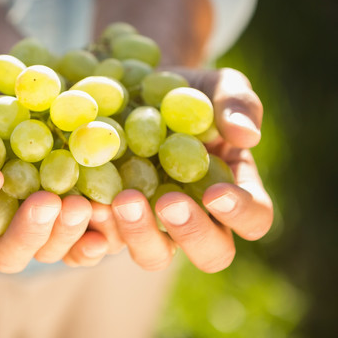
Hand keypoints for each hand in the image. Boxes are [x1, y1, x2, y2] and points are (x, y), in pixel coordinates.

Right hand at [0, 63, 109, 272]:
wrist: (38, 86)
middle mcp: (1, 220)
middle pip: (4, 250)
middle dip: (24, 231)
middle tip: (45, 203)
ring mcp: (41, 226)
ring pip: (46, 252)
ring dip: (63, 235)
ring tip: (82, 206)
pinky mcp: (75, 222)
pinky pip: (83, 246)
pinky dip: (94, 241)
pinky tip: (106, 224)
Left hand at [66, 68, 272, 272]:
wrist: (137, 90)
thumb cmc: (187, 90)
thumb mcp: (217, 85)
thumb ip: (237, 103)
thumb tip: (247, 135)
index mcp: (233, 191)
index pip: (254, 218)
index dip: (241, 213)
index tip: (216, 193)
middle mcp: (197, 218)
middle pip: (209, 252)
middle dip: (190, 232)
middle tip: (167, 201)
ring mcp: (153, 224)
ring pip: (154, 254)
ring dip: (139, 234)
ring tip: (122, 199)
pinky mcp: (114, 219)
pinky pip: (106, 241)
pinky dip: (95, 232)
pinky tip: (85, 206)